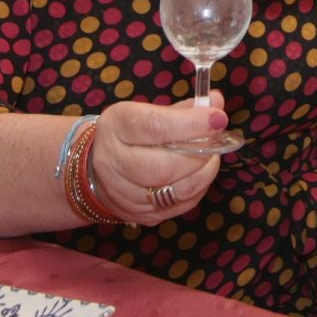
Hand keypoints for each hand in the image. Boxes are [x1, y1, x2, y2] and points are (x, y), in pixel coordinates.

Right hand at [85, 101, 226, 225]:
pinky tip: (199, 174)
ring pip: (174, 191)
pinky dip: (197, 189)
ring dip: (203, 173)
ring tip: (211, 157)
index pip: (155, 127)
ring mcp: (124, 194)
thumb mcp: (149, 112)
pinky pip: (179, 206)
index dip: (191, 124)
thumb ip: (185, 109)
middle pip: (163, 166)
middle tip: (217, 141)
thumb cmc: (132, 134)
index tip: (218, 118)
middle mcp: (113, 162)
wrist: (98, 169)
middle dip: (200, 154)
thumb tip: (216, 102)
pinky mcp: (140, 214)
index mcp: (116, 126)